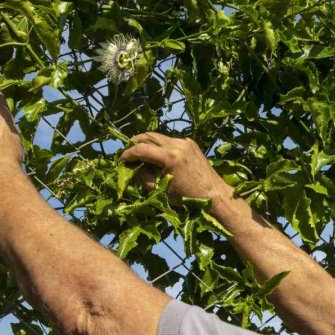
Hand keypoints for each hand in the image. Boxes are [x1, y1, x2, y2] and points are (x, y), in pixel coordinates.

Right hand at [118, 132, 232, 202]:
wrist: (214, 194)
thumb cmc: (188, 197)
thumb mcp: (162, 190)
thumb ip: (146, 177)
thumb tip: (134, 169)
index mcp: (170, 157)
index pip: (141, 149)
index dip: (127, 154)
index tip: (120, 160)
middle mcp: (177, 144)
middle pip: (148, 136)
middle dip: (135, 144)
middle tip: (127, 154)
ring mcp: (185, 142)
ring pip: (159, 137)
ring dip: (148, 144)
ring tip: (140, 156)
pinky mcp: (190, 143)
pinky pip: (170, 141)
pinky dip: (161, 147)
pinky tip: (159, 158)